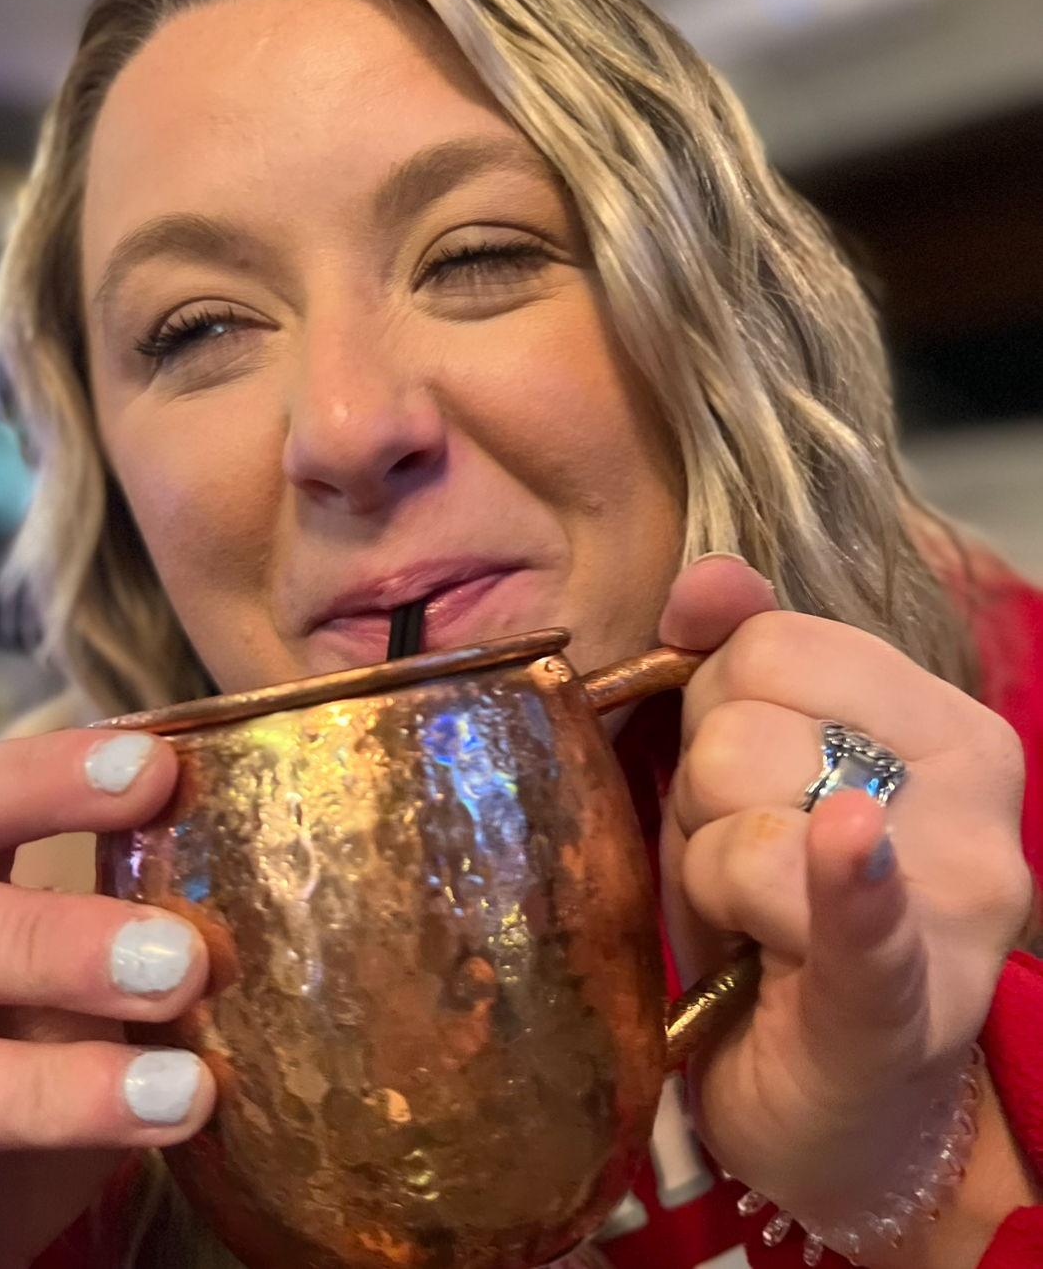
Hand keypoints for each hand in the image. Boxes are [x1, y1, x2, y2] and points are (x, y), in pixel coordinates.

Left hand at [657, 554, 1030, 1227]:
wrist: (842, 1099)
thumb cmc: (783, 914)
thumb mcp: (755, 772)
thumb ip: (738, 661)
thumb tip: (705, 579)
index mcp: (944, 722)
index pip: (768, 646)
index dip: (712, 711)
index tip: (735, 781)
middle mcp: (974, 795)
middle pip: (742, 723)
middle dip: (703, 794)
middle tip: (740, 859)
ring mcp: (955, 901)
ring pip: (743, 815)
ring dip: (705, 873)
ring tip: (748, 919)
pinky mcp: (901, 1003)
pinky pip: (860, 919)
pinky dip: (847, 886)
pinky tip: (852, 844)